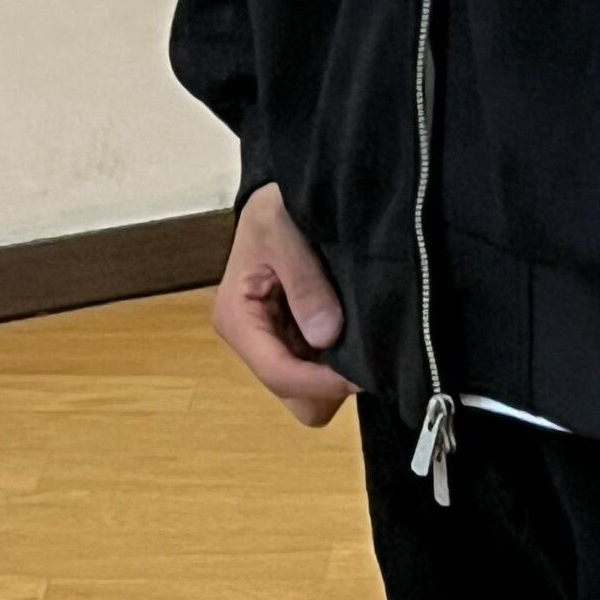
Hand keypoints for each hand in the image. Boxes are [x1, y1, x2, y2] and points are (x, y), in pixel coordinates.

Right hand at [214, 183, 354, 428]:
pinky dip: (341, 367)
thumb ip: (304, 280)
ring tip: (358, 337)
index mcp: (237, 319)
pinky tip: (354, 334)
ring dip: (338, 376)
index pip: (278, 374)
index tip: (361, 373)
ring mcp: (276, 348)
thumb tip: (325, 335)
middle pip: (297, 400)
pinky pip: (323, 378)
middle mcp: (253, 343)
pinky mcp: (298, 347)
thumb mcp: (281, 226)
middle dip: (329, 385)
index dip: (321, 382)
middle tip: (361, 354)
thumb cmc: (275, 207)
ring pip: (313, 396)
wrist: (282, 198)